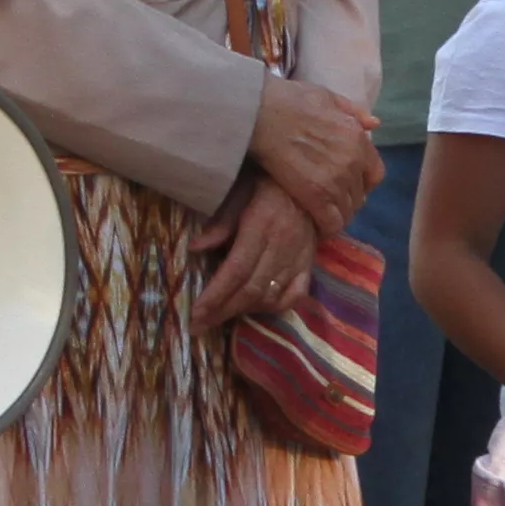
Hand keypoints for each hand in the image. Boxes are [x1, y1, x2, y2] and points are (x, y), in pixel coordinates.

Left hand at [191, 178, 325, 332]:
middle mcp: (283, 245)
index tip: (196, 313)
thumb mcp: (238, 190)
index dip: (216, 295)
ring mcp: (300, 257)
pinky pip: (294, 295)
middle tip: (199, 324)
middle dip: (222, 310)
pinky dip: (274, 306)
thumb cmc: (265, 182)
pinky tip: (255, 308)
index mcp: (262, 225)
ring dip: (243, 311)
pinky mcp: (309, 263)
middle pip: (251, 288)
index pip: (236, 269)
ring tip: (219, 316)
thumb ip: (220, 221)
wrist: (309, 180)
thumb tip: (195, 248)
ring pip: (271, 296)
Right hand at [250, 75, 380, 228]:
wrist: (261, 114)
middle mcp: (352, 161)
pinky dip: (327, 228)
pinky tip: (317, 227)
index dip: (362, 183)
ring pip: (347, 211)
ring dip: (336, 215)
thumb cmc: (289, 100)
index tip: (349, 184)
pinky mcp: (315, 196)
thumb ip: (353, 111)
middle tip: (330, 202)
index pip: (375, 174)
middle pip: (360, 195)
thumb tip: (375, 124)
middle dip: (347, 200)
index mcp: (358, 138)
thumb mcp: (327, 96)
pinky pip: (331, 222)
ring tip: (322, 215)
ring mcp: (335, 180)